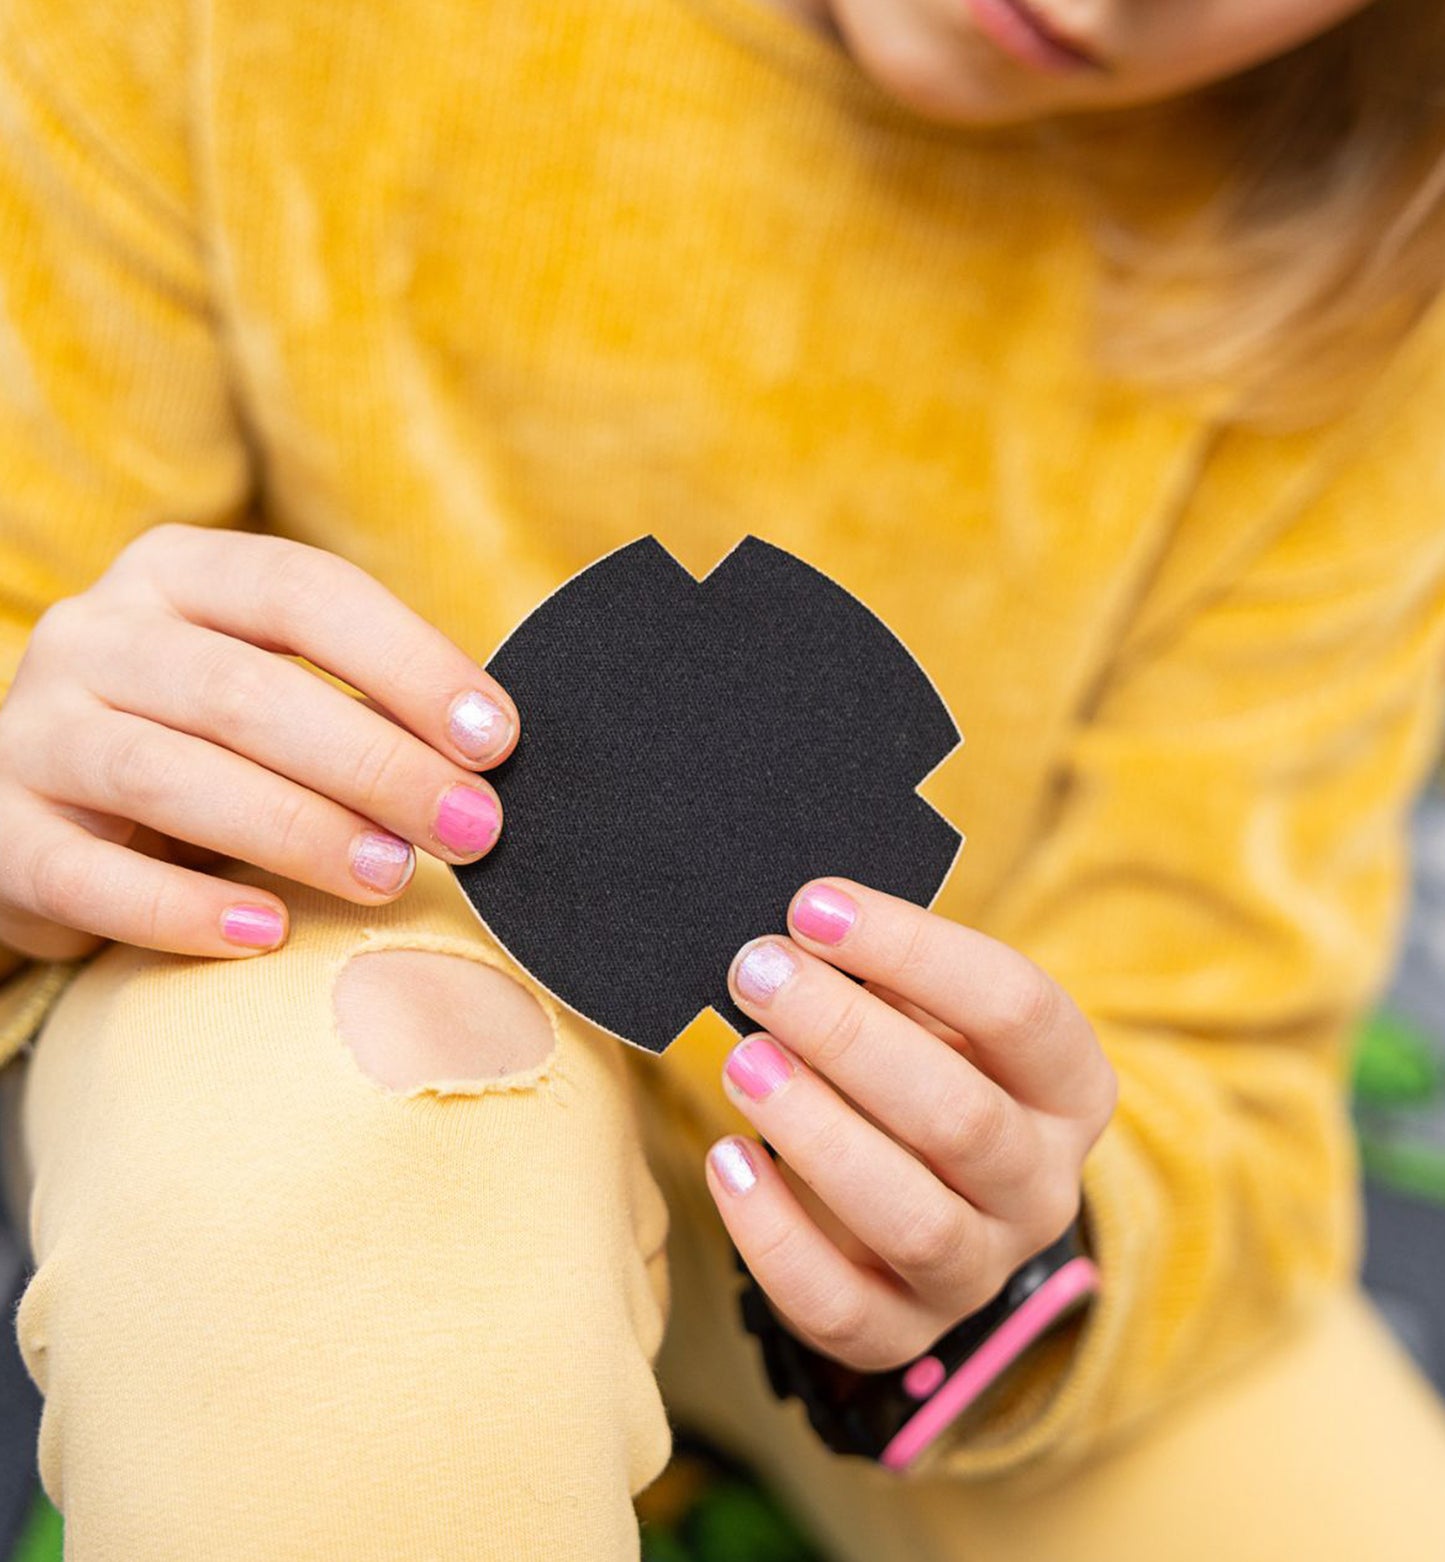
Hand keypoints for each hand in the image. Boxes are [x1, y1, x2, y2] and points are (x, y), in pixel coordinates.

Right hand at [0, 525, 517, 961]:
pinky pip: (92, 877)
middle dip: (376, 764)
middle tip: (469, 827)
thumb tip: (488, 753)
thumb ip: (358, 701)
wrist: (42, 812)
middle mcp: (94, 636)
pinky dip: (184, 911)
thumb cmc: (199, 745)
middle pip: (246, 691)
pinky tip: (268, 933)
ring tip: (391, 876)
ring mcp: (34, 732)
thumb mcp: (267, 692)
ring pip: (172, 776)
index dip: (407, 661)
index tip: (495, 738)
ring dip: (298, 831)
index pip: (303, 591)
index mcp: (176, 574)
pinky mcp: (0, 834)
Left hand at [705, 878, 1115, 1372]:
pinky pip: (841, 1309)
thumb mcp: (926, 1011)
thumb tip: (799, 924)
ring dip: (818, 1133)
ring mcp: (980, 1270)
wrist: (923, 1189)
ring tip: (744, 1061)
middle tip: (757, 972)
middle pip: (961, 1116)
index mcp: (1069, 1086)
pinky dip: (775, 1237)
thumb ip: (882, 971)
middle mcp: (1042, 1186)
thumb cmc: (918, 1066)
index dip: (913, 949)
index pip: (1017, 1007)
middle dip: (846, 1034)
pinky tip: (728, 1161)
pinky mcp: (903, 1333)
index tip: (812, 906)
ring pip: (914, 1220)